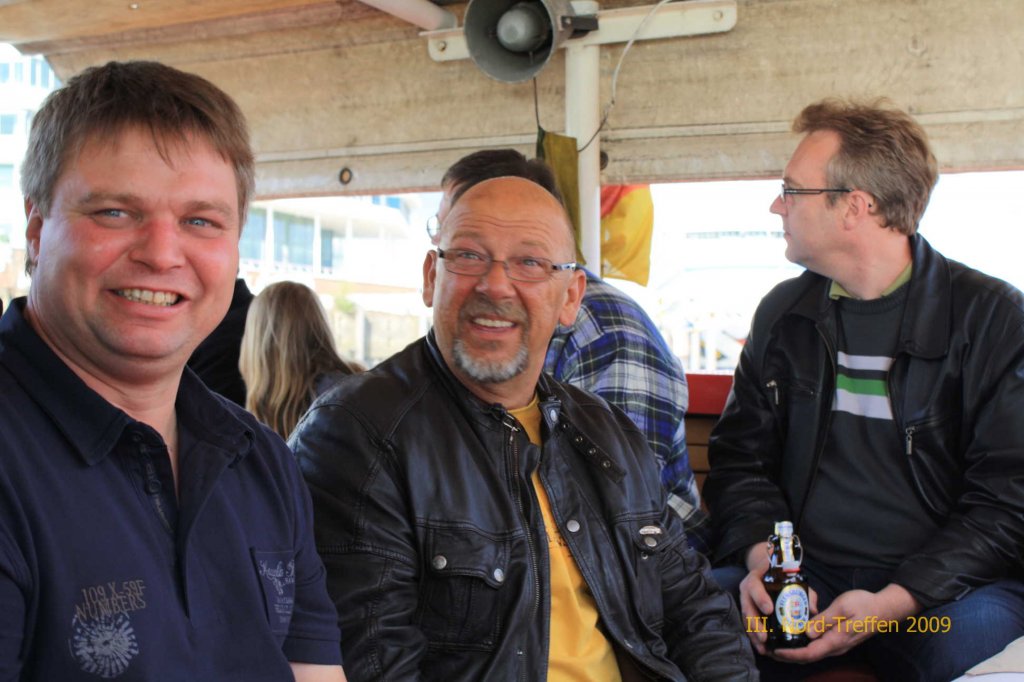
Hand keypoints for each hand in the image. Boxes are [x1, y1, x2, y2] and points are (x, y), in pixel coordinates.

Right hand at [737, 542, 818, 655]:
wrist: (766, 572)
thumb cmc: (781, 576)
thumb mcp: (792, 579)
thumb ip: (804, 592)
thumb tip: (812, 610)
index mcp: (756, 578)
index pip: (755, 587)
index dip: (761, 599)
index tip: (769, 610)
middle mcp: (747, 590)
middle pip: (747, 607)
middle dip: (755, 624)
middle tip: (765, 637)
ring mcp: (745, 601)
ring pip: (745, 619)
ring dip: (753, 635)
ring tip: (763, 648)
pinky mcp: (746, 611)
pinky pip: (747, 625)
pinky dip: (753, 637)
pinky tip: (761, 647)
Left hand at [772, 584, 919, 663]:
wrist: (884, 609)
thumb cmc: (864, 605)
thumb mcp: (842, 607)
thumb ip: (824, 620)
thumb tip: (807, 633)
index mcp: (835, 640)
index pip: (809, 654)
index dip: (790, 655)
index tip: (775, 652)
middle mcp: (836, 647)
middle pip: (808, 658)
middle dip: (788, 657)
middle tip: (769, 650)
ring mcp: (838, 645)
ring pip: (813, 654)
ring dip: (795, 653)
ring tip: (778, 646)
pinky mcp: (839, 640)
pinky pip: (818, 648)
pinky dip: (804, 647)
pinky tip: (796, 638)